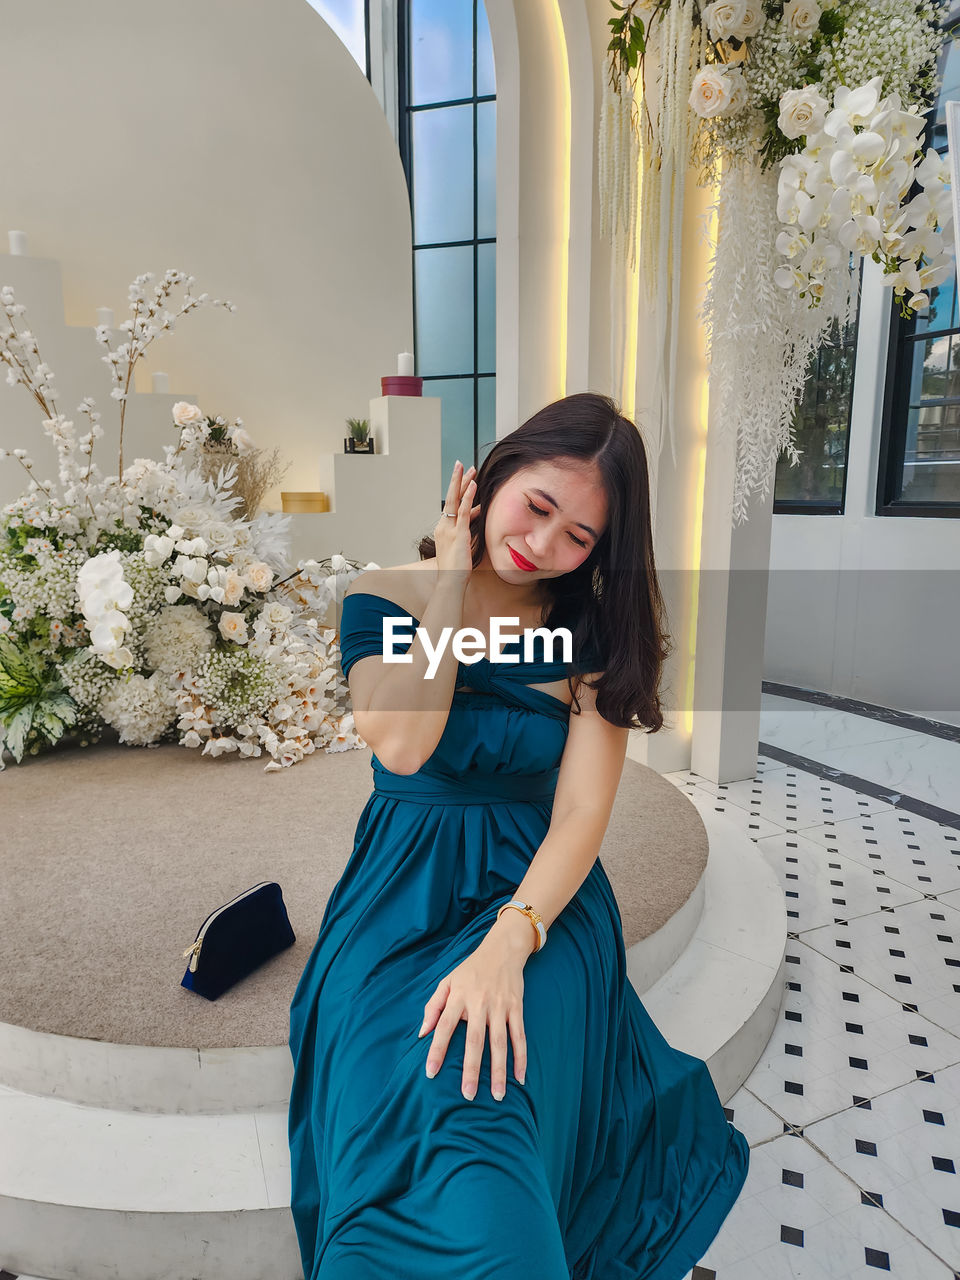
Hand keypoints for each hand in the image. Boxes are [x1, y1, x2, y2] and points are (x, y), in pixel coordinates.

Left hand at [418, 929, 527, 1099]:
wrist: (502, 950)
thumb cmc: (470, 970)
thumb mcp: (447, 981)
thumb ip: (433, 1007)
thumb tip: (421, 1034)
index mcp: (458, 997)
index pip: (444, 1026)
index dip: (436, 1050)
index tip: (431, 1073)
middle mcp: (479, 1003)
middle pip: (474, 1040)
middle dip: (471, 1069)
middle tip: (468, 1095)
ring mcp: (500, 1006)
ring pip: (499, 1042)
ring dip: (499, 1070)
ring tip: (498, 1095)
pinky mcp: (516, 1007)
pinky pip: (519, 1036)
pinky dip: (521, 1057)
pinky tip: (520, 1077)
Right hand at [434, 460, 479, 578]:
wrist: (450, 581)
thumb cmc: (456, 569)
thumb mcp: (462, 546)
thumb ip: (467, 532)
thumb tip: (475, 522)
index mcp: (443, 529)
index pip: (451, 506)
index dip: (458, 492)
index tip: (465, 480)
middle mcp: (443, 526)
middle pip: (450, 497)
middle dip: (457, 480)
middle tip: (461, 464)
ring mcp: (450, 529)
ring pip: (455, 500)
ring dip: (462, 482)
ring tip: (468, 468)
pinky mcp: (458, 533)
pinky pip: (463, 511)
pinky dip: (468, 497)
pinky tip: (473, 485)